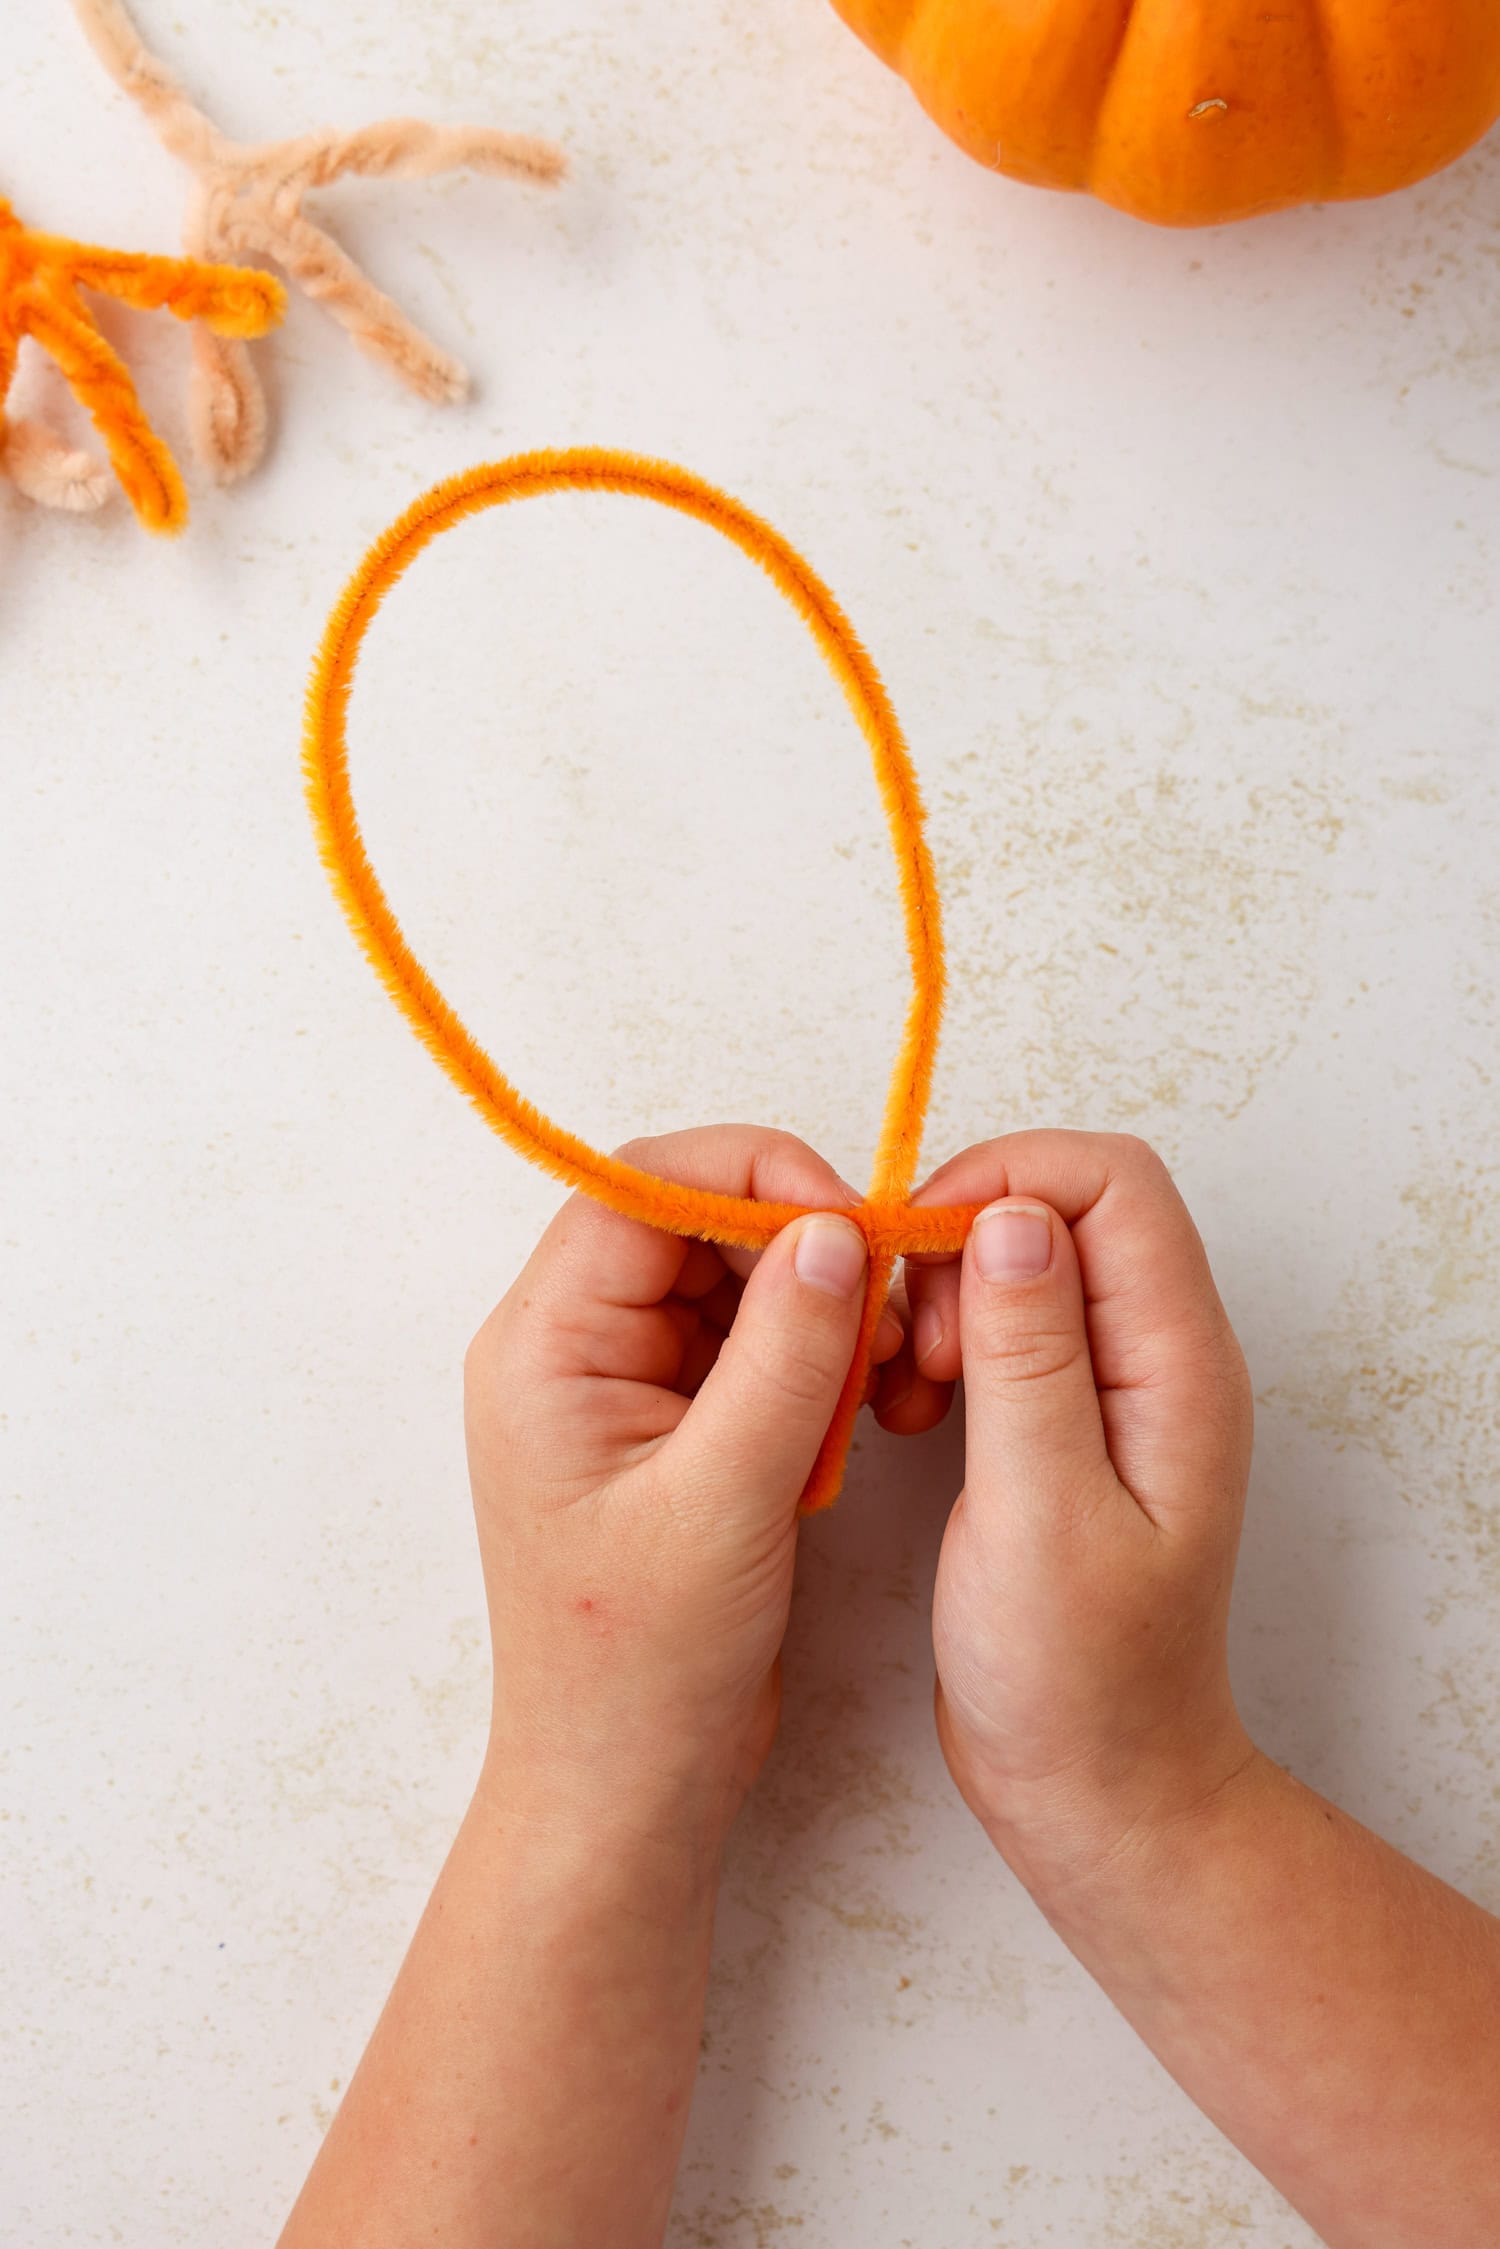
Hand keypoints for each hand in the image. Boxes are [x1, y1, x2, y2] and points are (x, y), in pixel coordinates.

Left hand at [463, 1124, 898, 1854]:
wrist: (625, 1787)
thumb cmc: (644, 1664)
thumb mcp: (726, 1499)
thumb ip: (786, 1354)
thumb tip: (837, 1231)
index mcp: (544, 1348)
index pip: (640, 1190)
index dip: (751, 1178)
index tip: (851, 1225)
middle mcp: (570, 1348)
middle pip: (689, 1222)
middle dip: (794, 1245)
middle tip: (883, 1308)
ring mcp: (621, 1387)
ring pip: (728, 1280)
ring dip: (811, 1306)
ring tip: (875, 1372)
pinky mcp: (671, 1427)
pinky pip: (745, 1342)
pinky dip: (808, 1358)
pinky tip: (851, 1410)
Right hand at [904, 1131, 1256, 1899]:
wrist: (1099, 1786)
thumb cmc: (1078, 1677)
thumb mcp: (1041, 1511)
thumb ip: (1031, 1357)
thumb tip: (1013, 1217)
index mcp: (1177, 1365)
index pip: (1112, 1182)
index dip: (1006, 1183)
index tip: (920, 1256)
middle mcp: (1159, 1357)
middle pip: (1065, 1207)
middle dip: (965, 1241)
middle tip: (919, 1348)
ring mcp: (1115, 1387)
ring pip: (1025, 1260)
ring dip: (948, 1294)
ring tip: (910, 1386)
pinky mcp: (1066, 1420)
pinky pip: (1005, 1323)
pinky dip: (946, 1340)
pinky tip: (912, 1408)